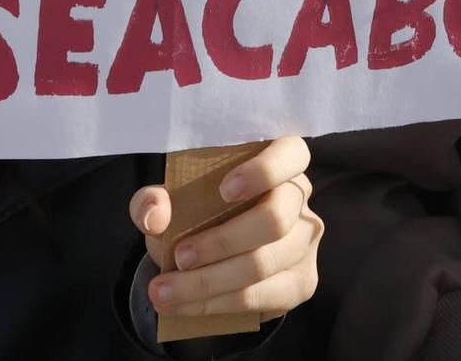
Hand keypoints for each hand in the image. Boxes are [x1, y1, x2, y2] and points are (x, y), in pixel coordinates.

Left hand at [129, 136, 321, 322]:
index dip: (264, 171)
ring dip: (209, 283)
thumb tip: (154, 216)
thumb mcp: (169, 198)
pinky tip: (187, 306)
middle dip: (221, 243)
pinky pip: (263, 298)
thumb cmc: (196, 209)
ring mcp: (305, 242)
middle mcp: (299, 198)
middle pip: (274, 219)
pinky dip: (219, 305)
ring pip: (263, 265)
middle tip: (179, 257)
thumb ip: (154, 199)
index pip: (290, 154)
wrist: (208, 251)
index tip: (224, 190)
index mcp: (279, 159)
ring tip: (165, 292)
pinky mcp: (301, 282)